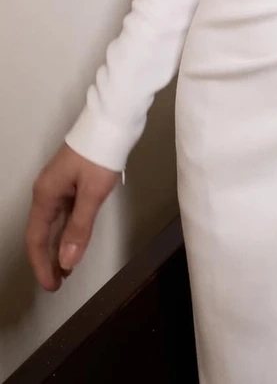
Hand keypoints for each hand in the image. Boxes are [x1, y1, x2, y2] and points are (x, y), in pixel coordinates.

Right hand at [26, 143, 120, 289]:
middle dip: (48, 259)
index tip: (52, 285)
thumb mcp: (92, 192)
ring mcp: (60, 185)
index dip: (41, 265)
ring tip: (67, 268)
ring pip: (54, 223)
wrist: (113, 119)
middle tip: (59, 282)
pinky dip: (69, 230)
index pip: (36, 239)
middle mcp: (47, 191)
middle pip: (42, 233)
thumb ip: (79, 227)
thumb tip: (65, 262)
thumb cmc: (100, 153)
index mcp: (45, 194)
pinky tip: (76, 240)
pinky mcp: (73, 181)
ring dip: (59, 246)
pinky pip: (65, 212)